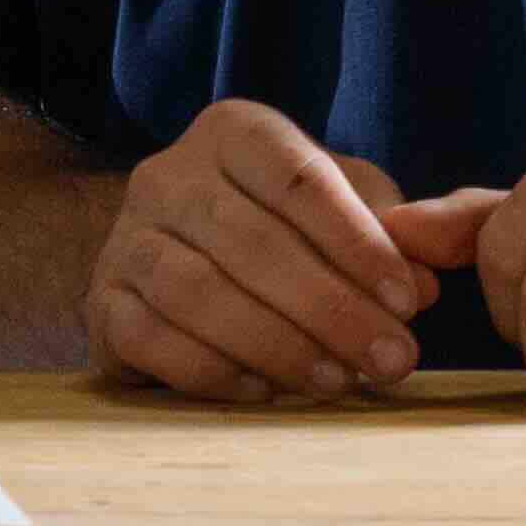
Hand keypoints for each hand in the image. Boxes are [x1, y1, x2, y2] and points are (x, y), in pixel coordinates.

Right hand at [84, 97, 445, 402]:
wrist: (176, 259)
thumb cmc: (281, 232)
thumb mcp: (341, 210)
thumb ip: (389, 235)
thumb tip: (423, 284)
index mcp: (234, 133)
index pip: (297, 177)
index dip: (357, 241)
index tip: (409, 301)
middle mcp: (168, 175)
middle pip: (249, 239)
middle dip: (330, 308)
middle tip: (390, 360)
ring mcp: (126, 238)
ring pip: (195, 290)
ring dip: (276, 344)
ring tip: (336, 381)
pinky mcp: (102, 303)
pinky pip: (150, 339)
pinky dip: (212, 371)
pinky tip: (264, 392)